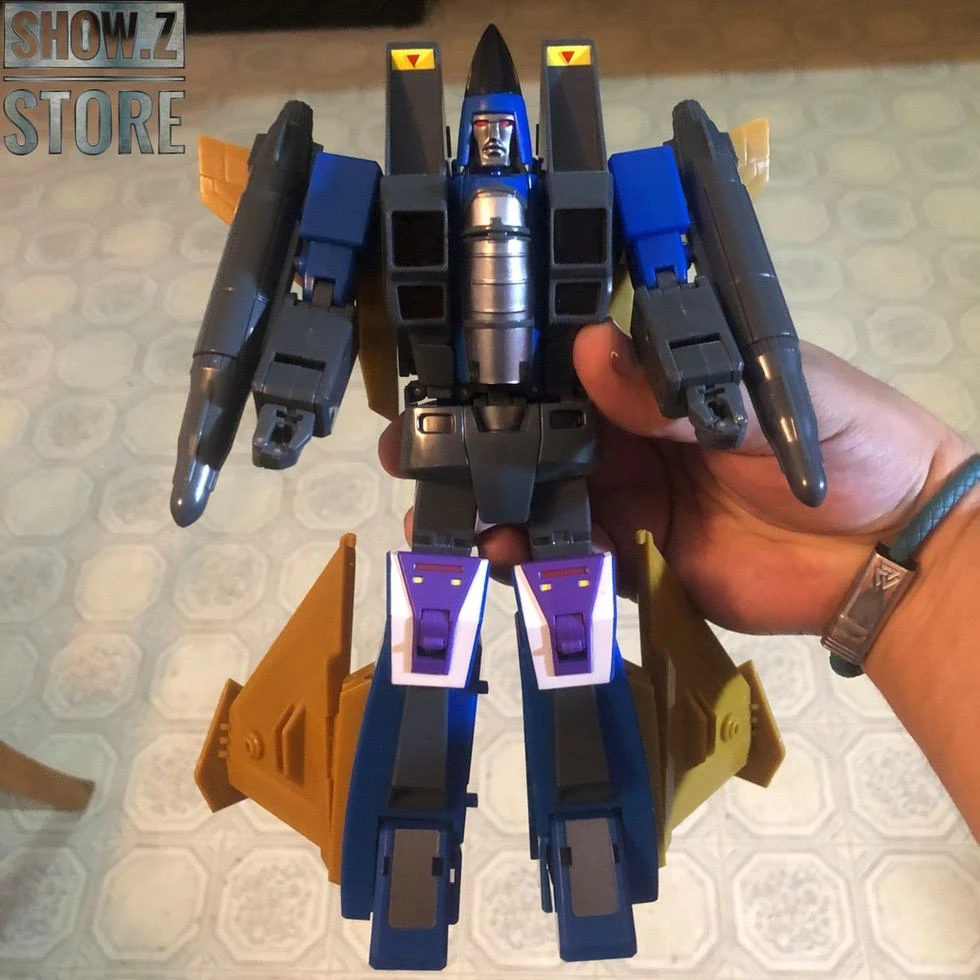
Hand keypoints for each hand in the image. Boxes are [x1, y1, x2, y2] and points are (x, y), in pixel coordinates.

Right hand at [378, 321, 970, 634]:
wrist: (888, 553)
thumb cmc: (845, 444)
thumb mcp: (764, 397)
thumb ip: (676, 386)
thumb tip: (589, 349)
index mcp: (664, 376)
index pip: (572, 361)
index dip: (510, 363)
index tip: (450, 368)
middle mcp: (635, 430)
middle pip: (542, 428)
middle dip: (477, 436)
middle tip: (407, 446)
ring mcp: (632, 494)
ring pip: (546, 492)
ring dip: (492, 499)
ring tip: (434, 508)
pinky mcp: (637, 555)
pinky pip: (573, 552)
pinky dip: (533, 554)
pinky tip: (498, 553)